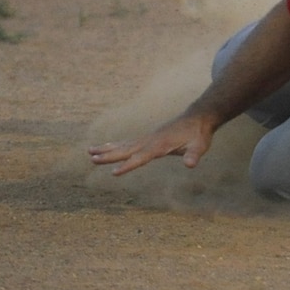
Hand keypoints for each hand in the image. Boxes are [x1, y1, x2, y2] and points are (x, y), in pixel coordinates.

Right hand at [87, 113, 214, 175]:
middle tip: (91, 158)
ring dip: (107, 148)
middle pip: (126, 150)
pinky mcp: (148, 138)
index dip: (128, 166)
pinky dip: (115, 145)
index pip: (141, 157)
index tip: (113, 172)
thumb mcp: (200, 146)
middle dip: (109, 155)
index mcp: (160, 145)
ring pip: (123, 145)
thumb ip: (194, 155)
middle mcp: (150, 141)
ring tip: (89, 151)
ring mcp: (147, 138)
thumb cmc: (198, 134)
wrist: (198, 117)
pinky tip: (106, 147)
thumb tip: (190, 164)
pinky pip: (128, 143)